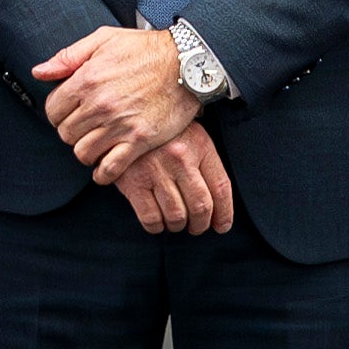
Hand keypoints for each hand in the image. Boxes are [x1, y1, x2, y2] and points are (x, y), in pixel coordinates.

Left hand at [36, 25, 198, 179]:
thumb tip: (40, 72)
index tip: (70, 112)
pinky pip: (110, 168)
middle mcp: (100, 105)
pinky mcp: (139, 140)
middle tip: (84, 127)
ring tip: (97, 142)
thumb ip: (68, 57)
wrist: (187, 63)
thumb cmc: (146, 49)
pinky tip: (105, 166)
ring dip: (86, 150)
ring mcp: (119, 125)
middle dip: (72, 131)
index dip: (59, 113)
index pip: (53, 110)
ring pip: (83, 153)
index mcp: (87, 80)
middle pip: (65, 134)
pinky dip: (103, 172)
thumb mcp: (104, 39)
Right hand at [112, 123, 236, 236]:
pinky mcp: (133, 182)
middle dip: (201, 224)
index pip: (220, 187)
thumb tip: (218, 205)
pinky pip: (151, 218)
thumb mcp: (191, 137)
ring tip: (176, 222)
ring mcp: (155, 171)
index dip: (224, 213)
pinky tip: (158, 222)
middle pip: (201, 206)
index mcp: (199, 146)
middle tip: (197, 227)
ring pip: (177, 216)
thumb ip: (206, 164)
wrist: (124, 121)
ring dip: (179, 226)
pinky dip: (157, 227)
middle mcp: (179, 158)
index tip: (222, 226)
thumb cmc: (163, 135)